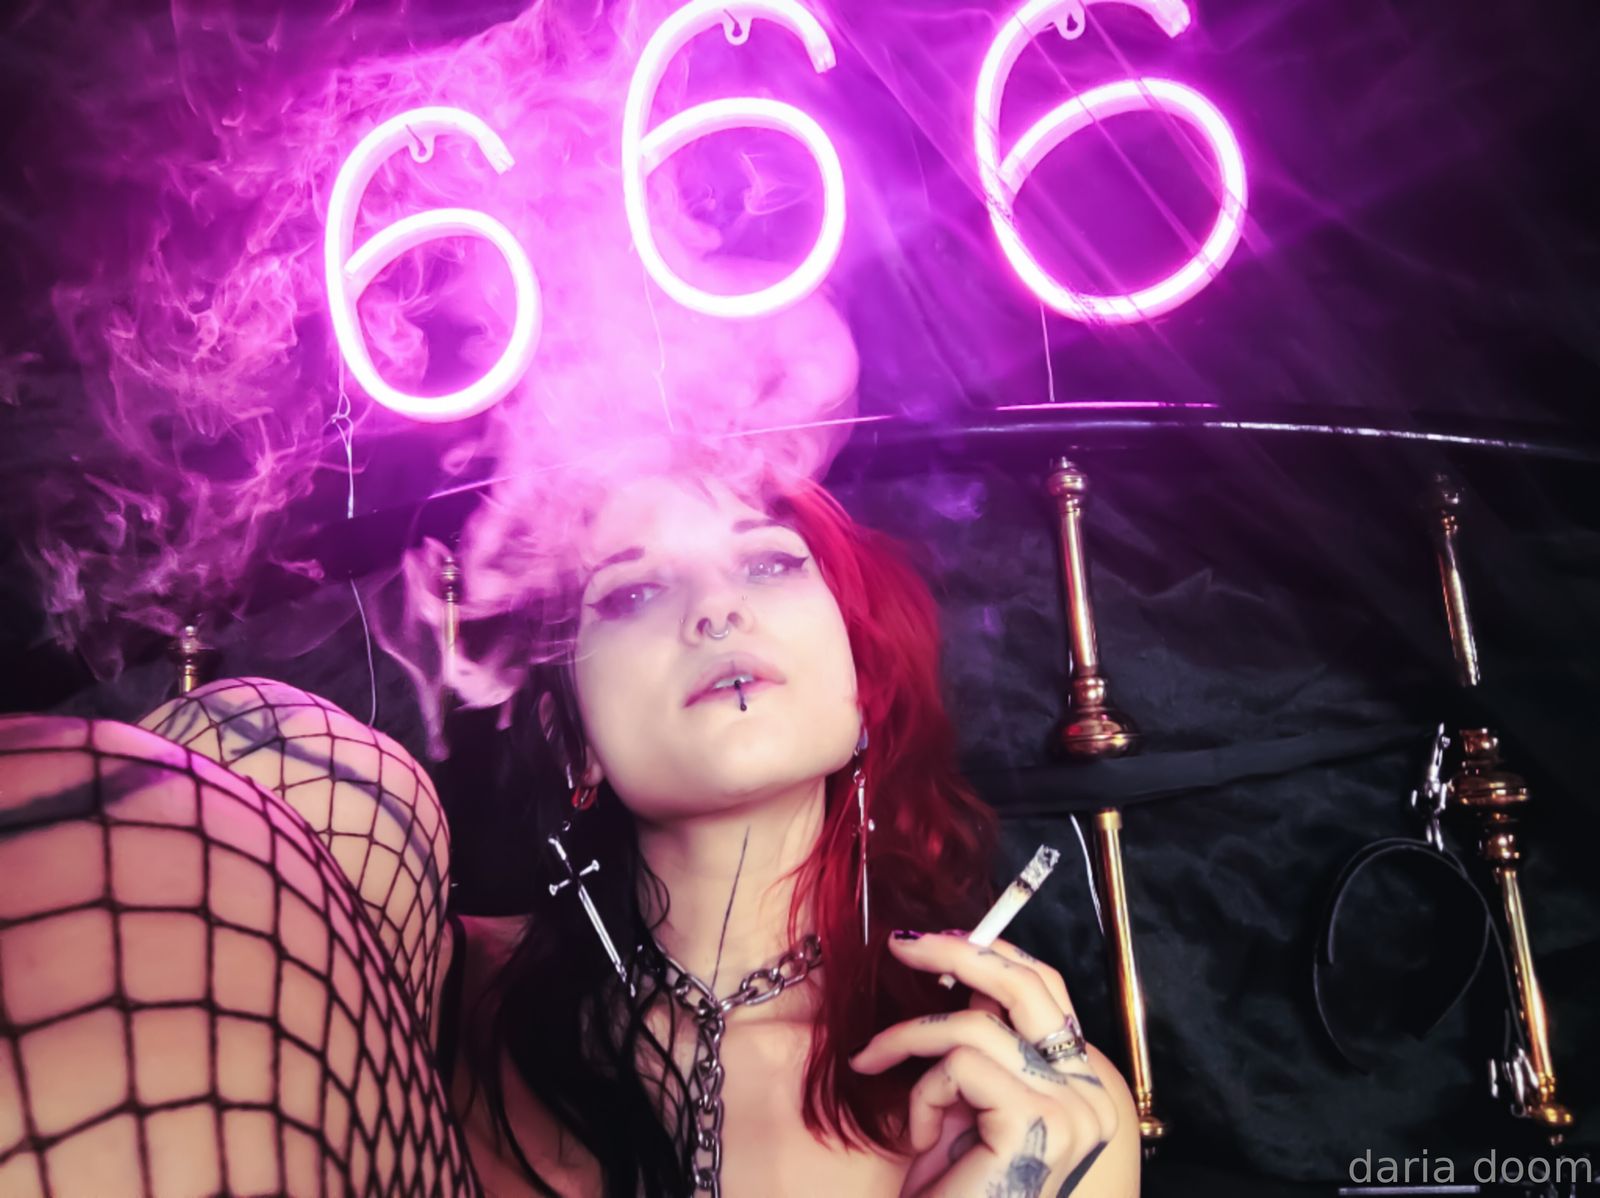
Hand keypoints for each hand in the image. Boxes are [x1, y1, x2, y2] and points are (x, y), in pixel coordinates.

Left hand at [849, 932, 1121, 1197]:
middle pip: (1027, 984)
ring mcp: (1072, 1107)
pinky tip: (917, 1138)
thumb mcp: (968, 1102)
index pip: (1045, 989)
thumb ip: (978, 1045)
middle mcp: (1091, 1094)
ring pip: (972, 1025)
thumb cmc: (957, 1191)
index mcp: (1083, 1085)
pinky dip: (921, 1092)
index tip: (933, 941)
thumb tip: (958, 972)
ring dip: (907, 1042)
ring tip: (872, 1067)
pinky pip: (958, 1064)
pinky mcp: (1034, 1120)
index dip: (990, 955)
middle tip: (898, 943)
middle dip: (956, 951)